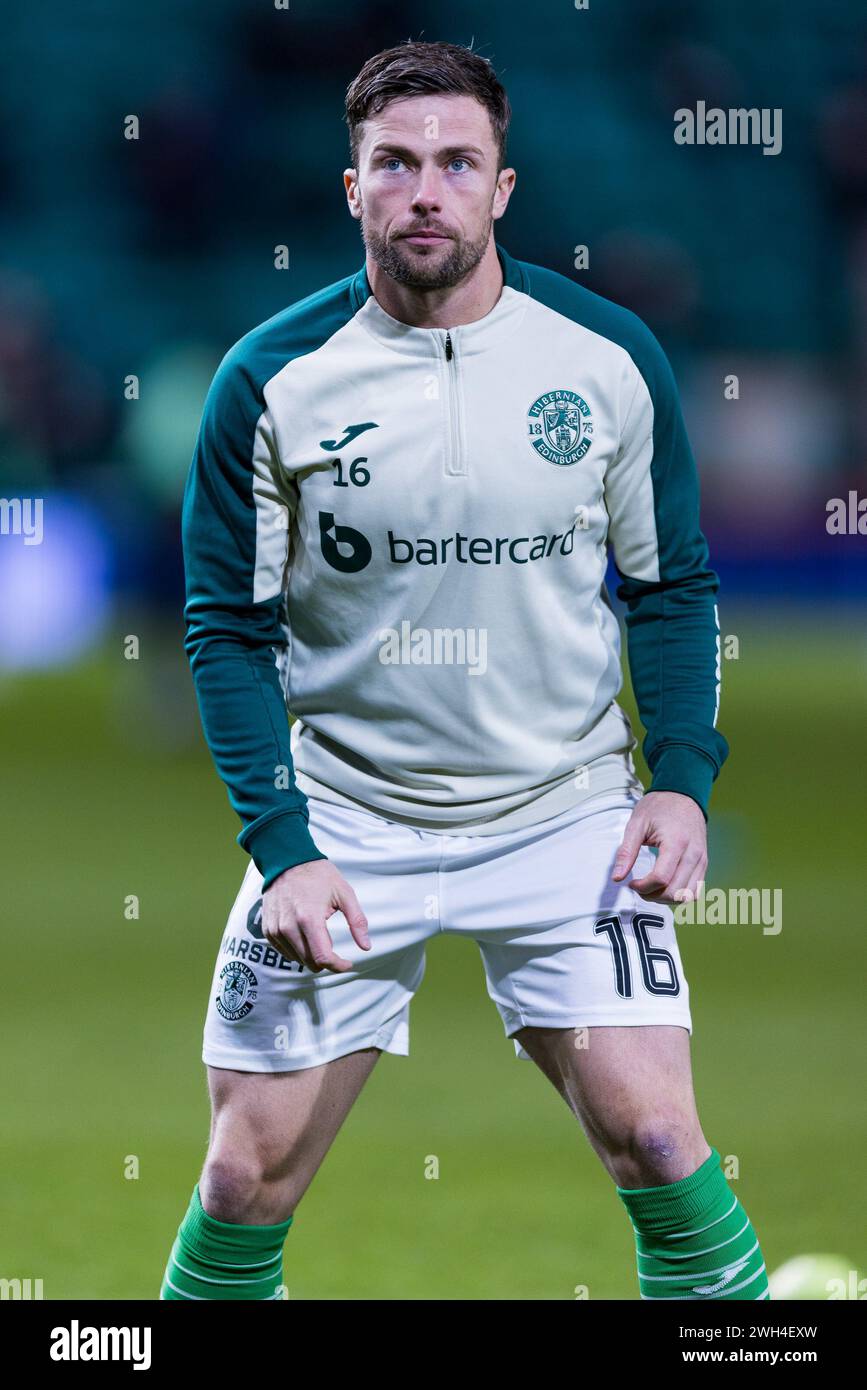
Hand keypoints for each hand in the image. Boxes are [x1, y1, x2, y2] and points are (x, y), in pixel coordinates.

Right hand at [261, 859, 369, 972]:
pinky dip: (297, 950)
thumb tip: (366, 946)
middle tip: (335, 949)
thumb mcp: (344, 893)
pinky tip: (305, 937)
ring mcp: (275, 929)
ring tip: (318, 936)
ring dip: (311, 956)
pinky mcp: (268, 929)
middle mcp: (288, 927)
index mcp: (309, 919)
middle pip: (310, 962)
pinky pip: (284, 951)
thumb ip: (357, 922)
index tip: (347, 963)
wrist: (287, 861)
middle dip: (326, 961)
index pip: (323, 958)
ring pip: (296, 959)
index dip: (338, 966)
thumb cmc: (318, 876)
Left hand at [611, 791, 706, 905]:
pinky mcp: (704, 863)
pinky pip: (695, 890)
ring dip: (667, 899)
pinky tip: (664, 886)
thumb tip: (617, 877)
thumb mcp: (637, 824)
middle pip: (675, 891)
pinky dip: (679, 894)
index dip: (643, 887)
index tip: (631, 883)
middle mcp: (694, 854)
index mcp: (676, 842)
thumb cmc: (659, 807)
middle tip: (639, 887)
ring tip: (651, 888)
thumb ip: (626, 852)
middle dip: (653, 896)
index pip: (662, 878)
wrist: (683, 795)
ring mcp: (702, 859)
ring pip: (687, 896)